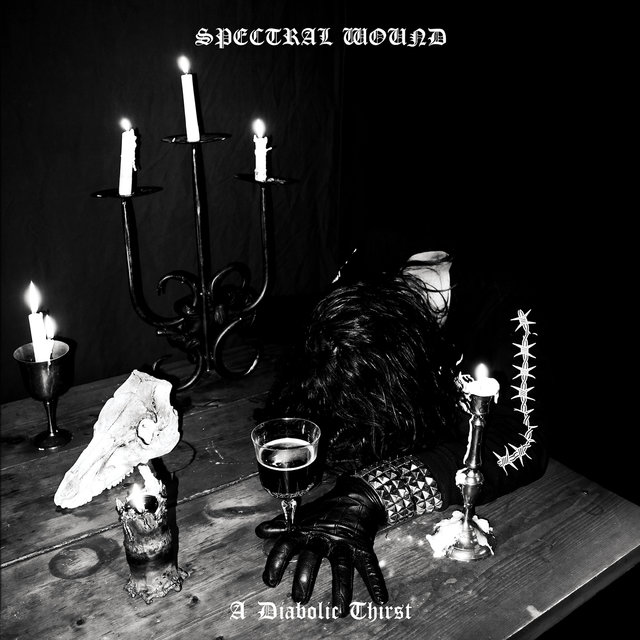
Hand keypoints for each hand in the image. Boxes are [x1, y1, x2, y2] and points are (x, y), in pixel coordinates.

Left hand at [255, 475, 387, 616]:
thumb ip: (282, 527)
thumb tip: (260, 532)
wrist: (356, 496)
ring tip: (339, 612)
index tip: (269, 581)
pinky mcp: (362, 546)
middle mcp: (323, 537)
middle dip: (304, 578)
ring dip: (342, 589)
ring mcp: (344, 542)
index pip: (287, 545)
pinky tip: (380, 599)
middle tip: (299, 599)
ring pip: (342, 566)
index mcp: (306, 531)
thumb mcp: (302, 519)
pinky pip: (370, 564)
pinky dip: (376, 581)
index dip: (277, 561)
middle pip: (312, 558)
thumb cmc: (324, 513)